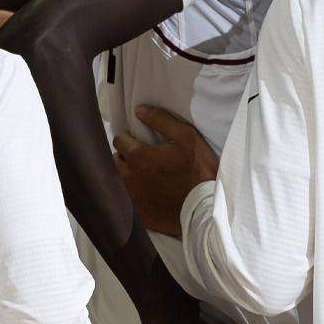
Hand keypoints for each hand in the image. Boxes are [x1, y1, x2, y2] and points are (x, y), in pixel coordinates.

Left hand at [114, 106, 218, 235]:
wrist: (207, 206)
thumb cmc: (198, 170)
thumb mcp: (187, 137)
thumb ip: (161, 120)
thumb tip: (140, 110)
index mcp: (138, 156)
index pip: (119, 140)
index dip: (128, 137)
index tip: (138, 139)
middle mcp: (129, 177)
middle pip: (116, 160)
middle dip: (126, 156)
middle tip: (142, 157)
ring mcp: (132, 197)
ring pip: (119, 180)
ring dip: (127, 174)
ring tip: (143, 175)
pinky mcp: (138, 212)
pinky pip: (128, 200)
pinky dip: (135, 194)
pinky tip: (148, 193)